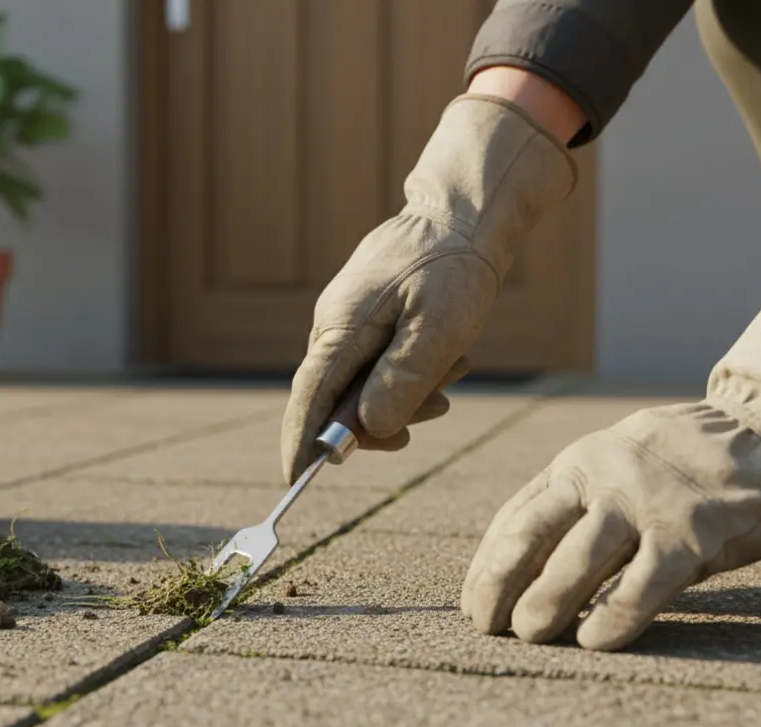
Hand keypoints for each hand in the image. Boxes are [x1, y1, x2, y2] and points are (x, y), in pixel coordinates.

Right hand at [280, 94, 575, 483]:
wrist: (465, 212)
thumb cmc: (454, 267)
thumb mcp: (439, 330)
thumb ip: (401, 382)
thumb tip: (366, 429)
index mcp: (341, 328)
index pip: (308, 398)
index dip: (301, 442)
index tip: (296, 481)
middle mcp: (334, 325)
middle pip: (338, 398)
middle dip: (383, 417)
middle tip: (438, 410)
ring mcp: (349, 319)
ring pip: (364, 382)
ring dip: (409, 392)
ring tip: (456, 371)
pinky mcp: (368, 315)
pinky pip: (379, 361)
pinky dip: (412, 372)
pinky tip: (449, 358)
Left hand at [462, 271, 760, 650]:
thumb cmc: (678, 463)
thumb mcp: (611, 464)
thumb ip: (572, 504)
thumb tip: (521, 565)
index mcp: (574, 463)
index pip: (514, 517)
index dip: (487, 563)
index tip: (471, 600)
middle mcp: (600, 478)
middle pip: (530, 535)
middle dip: (498, 582)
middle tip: (484, 624)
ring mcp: (644, 504)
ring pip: (577, 559)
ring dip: (545, 602)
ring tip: (528, 634)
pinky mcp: (690, 534)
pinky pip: (643, 584)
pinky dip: (614, 617)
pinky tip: (593, 642)